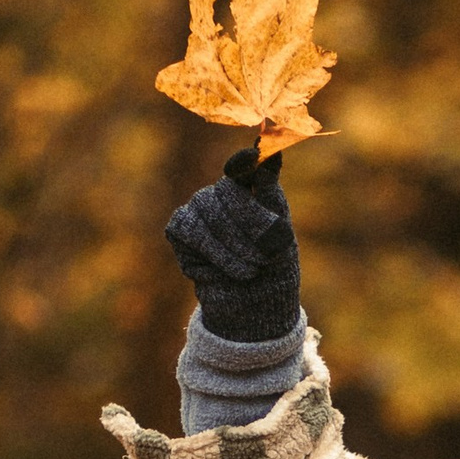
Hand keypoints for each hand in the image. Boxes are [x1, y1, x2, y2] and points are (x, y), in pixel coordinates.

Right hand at [165, 148, 300, 343]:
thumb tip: (273, 155)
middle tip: (263, 256)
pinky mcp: (179, 228)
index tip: (255, 155)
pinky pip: (193, 232)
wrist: (254, 304)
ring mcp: (197, 208)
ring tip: (250, 271)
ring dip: (233, 247)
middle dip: (248, 224)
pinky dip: (213, 255)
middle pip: (226, 191)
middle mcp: (219, 194)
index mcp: (248, 189)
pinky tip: (225, 272)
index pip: (242, 166)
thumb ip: (271, 195)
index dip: (245, 161)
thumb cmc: (273, 266)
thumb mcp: (280, 231)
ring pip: (209, 212)